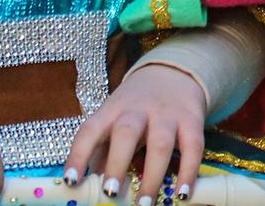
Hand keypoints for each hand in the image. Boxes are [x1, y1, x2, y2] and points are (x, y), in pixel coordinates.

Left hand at [64, 64, 205, 205]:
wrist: (174, 72)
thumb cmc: (137, 107)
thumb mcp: (114, 119)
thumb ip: (103, 151)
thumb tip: (91, 187)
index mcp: (112, 111)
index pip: (90, 130)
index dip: (78, 156)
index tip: (71, 182)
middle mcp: (138, 110)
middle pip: (126, 132)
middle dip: (118, 163)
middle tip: (111, 193)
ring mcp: (167, 114)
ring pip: (160, 143)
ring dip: (153, 175)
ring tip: (145, 203)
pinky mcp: (192, 120)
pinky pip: (193, 147)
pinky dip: (188, 172)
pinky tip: (182, 193)